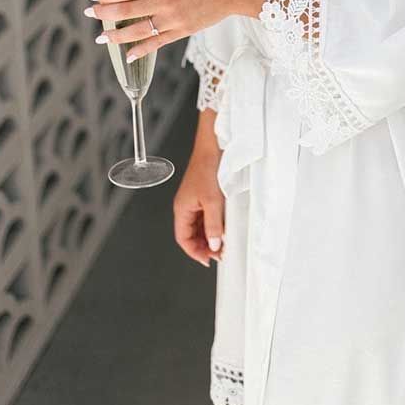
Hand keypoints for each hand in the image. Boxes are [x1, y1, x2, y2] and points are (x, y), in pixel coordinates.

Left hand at [83, 0, 253, 62]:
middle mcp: (166, 2)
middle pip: (127, 10)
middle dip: (104, 12)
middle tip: (90, 13)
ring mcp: (174, 19)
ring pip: (138, 31)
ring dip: (117, 35)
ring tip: (102, 37)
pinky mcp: (183, 31)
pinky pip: (158, 43)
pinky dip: (141, 50)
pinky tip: (127, 55)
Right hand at [173, 142, 224, 267]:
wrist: (213, 145)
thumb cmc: (207, 166)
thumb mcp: (213, 201)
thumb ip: (213, 225)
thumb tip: (214, 244)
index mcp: (182, 208)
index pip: (183, 239)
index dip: (194, 252)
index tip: (208, 259)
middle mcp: (186, 205)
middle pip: (191, 233)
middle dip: (203, 245)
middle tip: (219, 253)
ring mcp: (194, 199)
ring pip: (199, 225)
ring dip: (209, 235)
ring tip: (223, 242)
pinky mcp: (203, 193)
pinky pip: (205, 214)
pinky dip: (213, 223)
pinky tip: (223, 225)